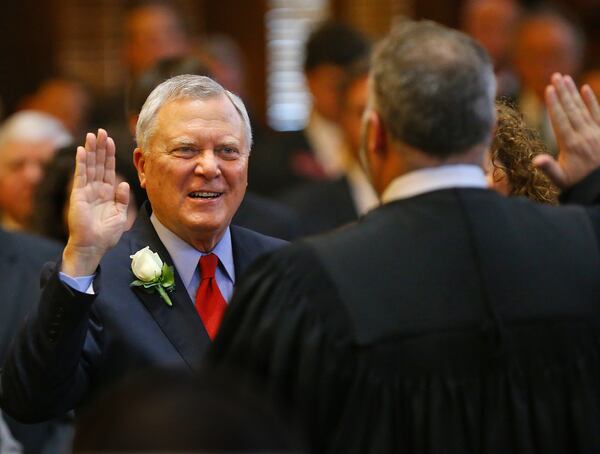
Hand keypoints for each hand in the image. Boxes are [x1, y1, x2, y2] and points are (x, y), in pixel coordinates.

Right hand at [62, 129, 129, 275]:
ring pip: (90, 166)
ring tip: (92, 135)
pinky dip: (82, 163)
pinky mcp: (78, 195)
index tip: (111, 140)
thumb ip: (122, 199)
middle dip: (101, 148)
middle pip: (99, 164)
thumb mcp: (120, 215)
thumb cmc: (107, 234)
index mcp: (108, 194)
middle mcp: (96, 189)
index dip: (110, 155)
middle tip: (101, 131)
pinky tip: (82, 150)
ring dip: (91, 150)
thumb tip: (124, 184)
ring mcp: (86, 191)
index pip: (109, 170)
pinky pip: (80, 176)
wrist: (94, 246)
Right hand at [533, 73, 599, 187]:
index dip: (554, 104)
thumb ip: (549, 168)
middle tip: (556, 76)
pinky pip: (598, 113)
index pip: (560, 120)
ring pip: (583, 108)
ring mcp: (596, 132)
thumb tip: (535, 160)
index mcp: (571, 145)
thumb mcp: (560, 180)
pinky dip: (592, 101)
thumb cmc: (578, 183)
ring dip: (574, 92)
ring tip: (566, 78)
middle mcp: (584, 135)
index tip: (548, 89)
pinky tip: (586, 89)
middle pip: (571, 109)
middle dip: (563, 92)